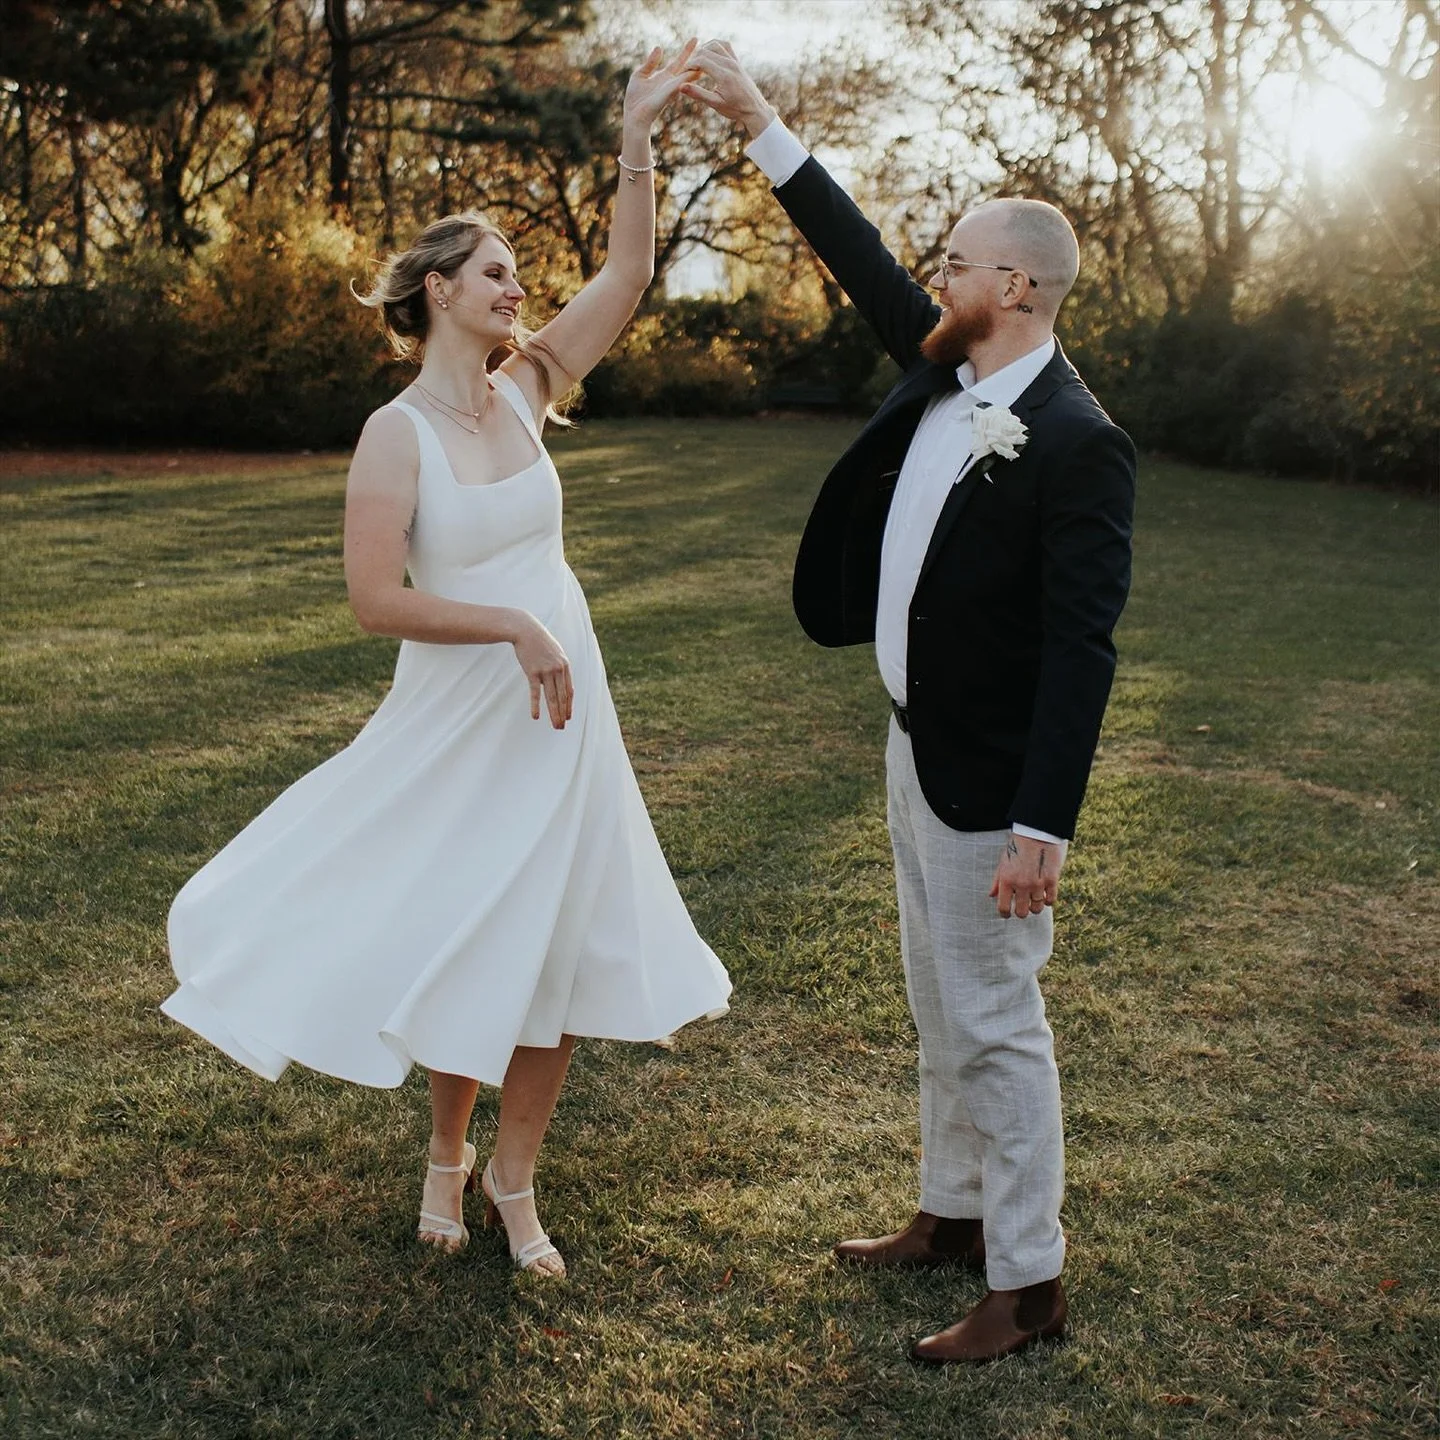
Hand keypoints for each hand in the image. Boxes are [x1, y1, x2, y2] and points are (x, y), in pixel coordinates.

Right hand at [511, 614, 572, 728]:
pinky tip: (536, 716)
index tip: (568, 717)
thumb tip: (560, 680)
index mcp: (565, 666)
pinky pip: (535, 692)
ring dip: (554, 714)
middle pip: (562, 697)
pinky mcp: (532, 672)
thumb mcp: (555, 652)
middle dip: (562, 714)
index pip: (569, 691)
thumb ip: (559, 666)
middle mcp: (558, 670)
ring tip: (555, 726)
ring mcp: (546, 671)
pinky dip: (535, 705)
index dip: (568, 706)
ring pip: (552, 698)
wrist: (526, 630)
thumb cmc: (540, 642)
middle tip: (561, 727)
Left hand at [622, 38, 699, 133]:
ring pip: (687, 75)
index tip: (695, 39)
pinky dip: (689, 76)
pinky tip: (697, 70)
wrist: (634, 116)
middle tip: (706, 43)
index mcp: (665, 77)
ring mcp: (672, 88)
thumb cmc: (635, 99)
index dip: (687, 51)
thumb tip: (659, 47)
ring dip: (696, 66)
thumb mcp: (640, 74)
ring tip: (707, 55)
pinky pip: (681, 83)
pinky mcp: (669, 93)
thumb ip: (650, 62)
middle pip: (687, 66)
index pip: (679, 61)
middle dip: (695, 55)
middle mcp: (671, 82)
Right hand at [681, 40, 775, 138]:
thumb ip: (698, 94)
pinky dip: (714, 46)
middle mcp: (730, 65)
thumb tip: (681, 87)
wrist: (755, 109)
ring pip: (714, 45)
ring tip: (696, 62)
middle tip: (687, 69)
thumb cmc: (735, 109)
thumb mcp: (715, 104)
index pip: (701, 60)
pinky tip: (708, 54)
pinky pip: (725, 46)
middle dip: (694, 58)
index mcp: (724, 75)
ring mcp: (734, 61)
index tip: (683, 73)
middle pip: (706, 51)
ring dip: (703, 50)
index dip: (689, 65)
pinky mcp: (737, 61)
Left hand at [989, 833, 1066, 918]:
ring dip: (1035, 907)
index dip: (1005, 914)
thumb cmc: (1017, 846)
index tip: (1007, 914)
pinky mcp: (1052, 880)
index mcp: (1006, 880)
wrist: (1036, 831)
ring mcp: (1037, 883)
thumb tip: (991, 896)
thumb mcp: (1003, 861)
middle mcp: (1021, 884)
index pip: (1003, 907)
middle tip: (1023, 907)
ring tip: (1035, 900)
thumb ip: (997, 880)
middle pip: (1022, 912)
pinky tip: (1045, 895)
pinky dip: (1048, 901)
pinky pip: (1051, 900)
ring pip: (1037, 908)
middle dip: (1022, 912)